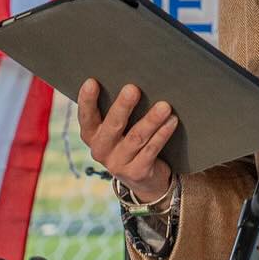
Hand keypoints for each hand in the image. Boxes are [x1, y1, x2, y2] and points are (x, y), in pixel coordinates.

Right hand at [77, 77, 175, 202]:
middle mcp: (101, 150)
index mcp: (92, 135)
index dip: (87, 100)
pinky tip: (172, 121)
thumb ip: (118, 109)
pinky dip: (162, 134)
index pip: (86, 117)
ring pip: (136, 137)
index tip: (92, 82)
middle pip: (112, 126)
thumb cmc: (129, 139)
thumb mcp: (117, 128)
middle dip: (123, 106)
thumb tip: (132, 81)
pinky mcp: (137, 172)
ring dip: (151, 120)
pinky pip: (151, 150)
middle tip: (133, 89)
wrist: (143, 178)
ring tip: (164, 106)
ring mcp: (118, 163)